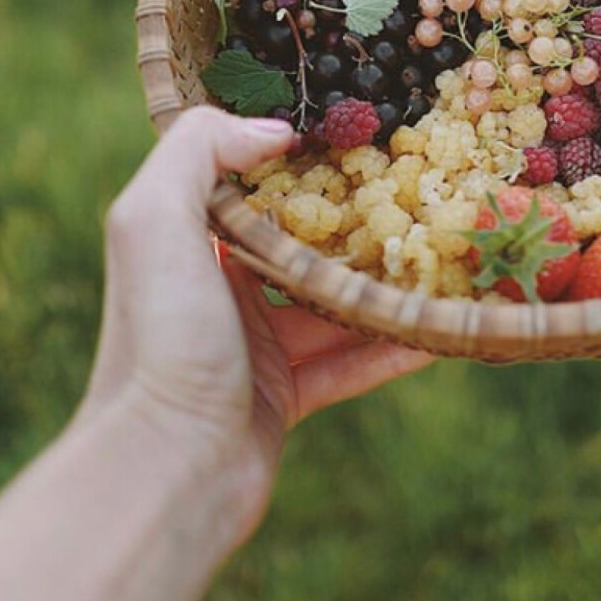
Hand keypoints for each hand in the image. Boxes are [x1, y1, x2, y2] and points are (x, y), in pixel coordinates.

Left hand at [83, 107, 432, 543]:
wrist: (167, 471)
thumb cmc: (163, 336)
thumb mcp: (155, 220)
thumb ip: (199, 150)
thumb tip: (277, 129)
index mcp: (190, 241)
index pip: (255, 184)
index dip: (305, 161)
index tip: (363, 134)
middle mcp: (221, 288)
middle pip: (305, 241)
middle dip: (360, 219)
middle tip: (422, 191)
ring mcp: (256, 346)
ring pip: (335, 302)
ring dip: (387, 283)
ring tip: (445, 255)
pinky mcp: (287, 397)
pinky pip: (353, 362)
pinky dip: (396, 345)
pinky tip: (442, 327)